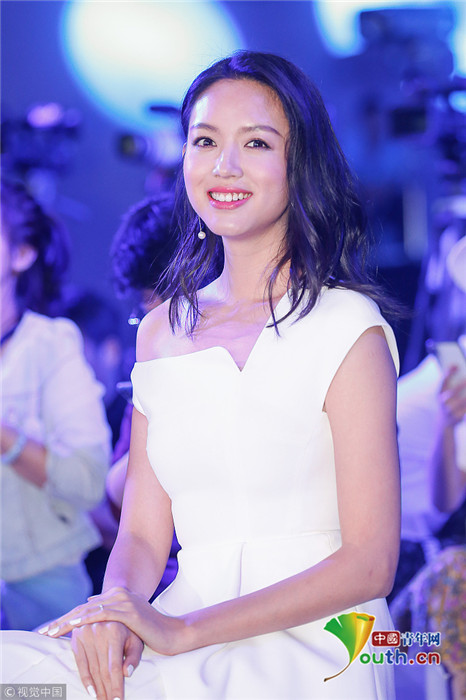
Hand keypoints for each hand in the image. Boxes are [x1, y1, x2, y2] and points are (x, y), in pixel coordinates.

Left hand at [38, 586, 188, 655]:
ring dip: (68, 621)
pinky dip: (86, 619)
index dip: (67, 619)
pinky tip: (74, 625)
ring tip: (52, 630)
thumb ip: (112, 615)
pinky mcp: (128, 610)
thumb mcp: (128, 624)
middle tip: (45, 631)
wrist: (171, 633)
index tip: (50, 629)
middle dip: (62, 621)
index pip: (85, 609)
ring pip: (89, 611)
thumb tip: (92, 604)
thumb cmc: (151, 631)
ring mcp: (123, 601)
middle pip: (83, 609)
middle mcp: (118, 595)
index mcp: (117, 597)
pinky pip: (102, 614)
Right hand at [71, 621, 141, 699]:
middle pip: (102, 670)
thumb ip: (134, 657)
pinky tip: (91, 691)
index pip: (114, 666)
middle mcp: (99, 631)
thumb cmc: (128, 630)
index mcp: (115, 631)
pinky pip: (80, 663)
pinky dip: (85, 679)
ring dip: (97, 688)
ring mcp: (86, 633)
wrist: (114, 612)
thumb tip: (126, 673)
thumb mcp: (136, 640)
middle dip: (107, 690)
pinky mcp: (77, 637)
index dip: (116, 686)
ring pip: (92, 668)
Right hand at [438, 368, 465, 426]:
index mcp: (440, 393)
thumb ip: (451, 383)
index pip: (443, 381)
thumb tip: (460, 371)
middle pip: (453, 391)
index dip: (449, 372)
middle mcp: (443, 401)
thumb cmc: (447, 404)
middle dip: (462, 384)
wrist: (443, 424)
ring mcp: (450, 410)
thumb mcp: (445, 394)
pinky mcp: (457, 416)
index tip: (456, 364)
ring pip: (462, 401)